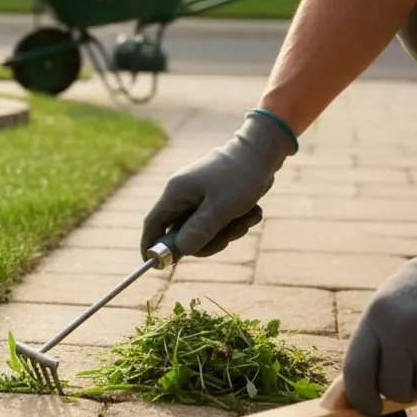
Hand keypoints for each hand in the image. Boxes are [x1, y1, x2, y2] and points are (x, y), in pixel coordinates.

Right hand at [140, 109, 297, 260]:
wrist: (265, 150)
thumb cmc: (241, 177)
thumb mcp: (221, 209)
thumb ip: (198, 232)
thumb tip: (180, 251)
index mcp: (175, 193)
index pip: (152, 225)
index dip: (151, 247)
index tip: (156, 266)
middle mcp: (182, 194)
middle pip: (181, 232)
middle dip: (208, 240)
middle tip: (230, 236)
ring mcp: (198, 195)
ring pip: (203, 229)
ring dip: (227, 231)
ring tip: (249, 217)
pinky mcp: (214, 196)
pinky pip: (217, 220)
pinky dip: (234, 221)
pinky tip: (252, 211)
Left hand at [342, 205, 416, 416]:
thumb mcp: (387, 306)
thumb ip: (375, 345)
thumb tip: (356, 394)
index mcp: (376, 317)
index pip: (356, 373)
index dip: (360, 399)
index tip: (369, 409)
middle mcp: (403, 330)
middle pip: (394, 389)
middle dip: (403, 387)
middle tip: (416, 366)